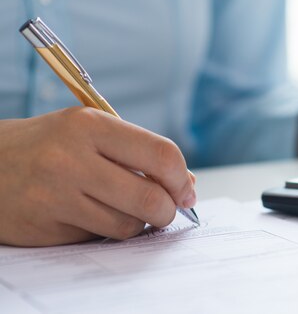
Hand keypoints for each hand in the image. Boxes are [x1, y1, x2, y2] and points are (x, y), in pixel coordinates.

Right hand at [0, 107, 195, 246]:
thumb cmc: (50, 145)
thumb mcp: (91, 131)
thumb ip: (139, 153)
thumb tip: (187, 185)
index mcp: (89, 125)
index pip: (161, 155)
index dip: (182, 178)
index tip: (186, 190)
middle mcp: (71, 159)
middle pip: (150, 197)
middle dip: (168, 209)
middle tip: (166, 209)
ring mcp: (55, 196)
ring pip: (128, 225)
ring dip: (138, 223)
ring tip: (124, 208)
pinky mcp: (44, 228)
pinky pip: (98, 238)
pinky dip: (107, 231)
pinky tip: (93, 215)